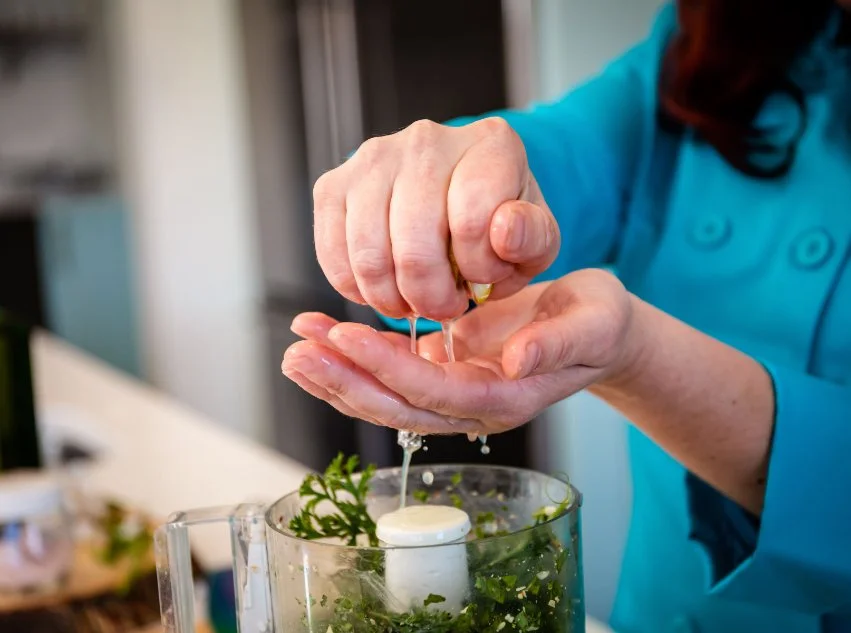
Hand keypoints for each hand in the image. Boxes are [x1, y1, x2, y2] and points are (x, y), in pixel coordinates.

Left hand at [281, 269, 640, 435]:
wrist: (596, 330)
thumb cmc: (598, 324)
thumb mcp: (593, 325)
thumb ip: (557, 345)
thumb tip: (516, 360)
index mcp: (504, 398)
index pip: (435, 391)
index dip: (388, 368)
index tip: (346, 336)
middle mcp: (471, 404)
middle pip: (397, 405)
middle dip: (345, 380)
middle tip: (298, 351)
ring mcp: (453, 391)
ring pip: (385, 395)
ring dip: (339, 374)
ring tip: (297, 346)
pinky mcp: (442, 369)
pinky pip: (390, 374)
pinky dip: (355, 360)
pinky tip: (325, 338)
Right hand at [313, 117, 560, 321]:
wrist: (456, 197)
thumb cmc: (496, 222)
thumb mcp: (536, 238)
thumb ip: (532, 239)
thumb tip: (504, 231)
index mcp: (490, 146)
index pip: (474, 218)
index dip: (478, 268)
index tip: (482, 280)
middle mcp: (428, 141)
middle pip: (414, 242)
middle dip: (430, 295)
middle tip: (442, 308)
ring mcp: (373, 158)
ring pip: (369, 252)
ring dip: (391, 297)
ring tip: (411, 303)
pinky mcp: (333, 184)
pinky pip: (333, 251)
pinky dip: (355, 286)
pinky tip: (381, 289)